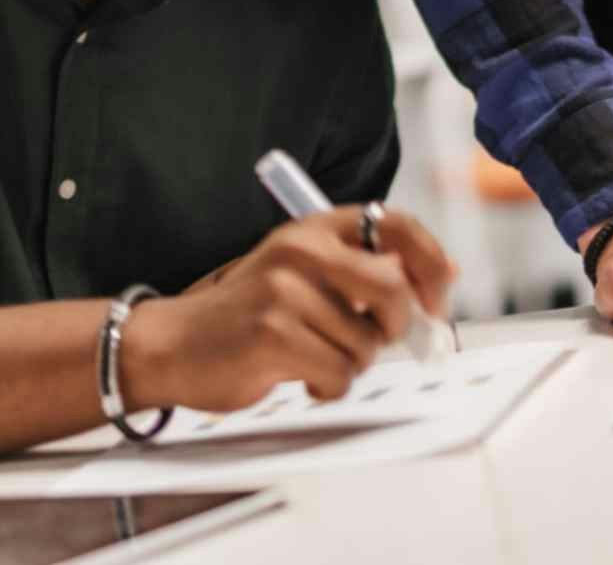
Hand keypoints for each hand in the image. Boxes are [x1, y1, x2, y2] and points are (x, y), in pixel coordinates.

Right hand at [135, 206, 456, 409]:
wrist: (173, 343)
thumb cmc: (247, 313)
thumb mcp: (302, 271)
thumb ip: (361, 270)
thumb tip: (440, 280)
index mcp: (314, 226)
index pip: (397, 226)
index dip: (431, 262)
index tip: (438, 298)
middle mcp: (302, 249)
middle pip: (393, 288)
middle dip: (396, 326)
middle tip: (375, 340)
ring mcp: (286, 291)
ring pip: (367, 343)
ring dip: (350, 364)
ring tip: (314, 357)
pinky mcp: (275, 335)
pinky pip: (340, 374)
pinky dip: (329, 387)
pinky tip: (302, 378)